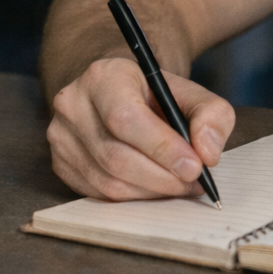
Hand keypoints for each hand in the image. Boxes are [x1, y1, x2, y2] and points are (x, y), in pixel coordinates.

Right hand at [47, 56, 235, 200]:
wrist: (117, 94)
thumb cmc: (154, 95)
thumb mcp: (189, 92)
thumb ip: (211, 115)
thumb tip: (208, 153)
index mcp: (103, 76)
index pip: (125, 118)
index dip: (162, 147)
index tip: (195, 166)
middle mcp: (73, 104)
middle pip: (116, 156)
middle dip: (162, 177)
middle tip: (194, 182)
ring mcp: (61, 136)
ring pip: (108, 181)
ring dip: (151, 192)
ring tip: (180, 185)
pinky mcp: (61, 163)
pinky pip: (99, 193)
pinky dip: (133, 197)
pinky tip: (155, 187)